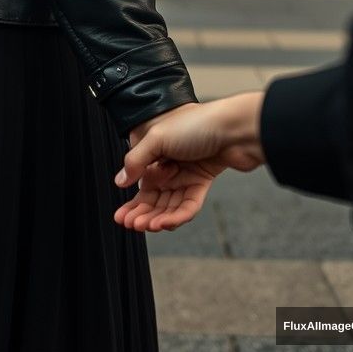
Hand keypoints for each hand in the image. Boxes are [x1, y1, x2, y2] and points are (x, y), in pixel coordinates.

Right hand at [112, 94, 265, 231]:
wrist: (233, 128)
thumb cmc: (195, 125)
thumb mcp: (157, 138)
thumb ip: (136, 160)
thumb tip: (119, 181)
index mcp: (157, 150)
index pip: (141, 182)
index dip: (132, 201)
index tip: (120, 216)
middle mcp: (171, 164)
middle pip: (155, 196)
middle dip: (142, 213)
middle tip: (132, 225)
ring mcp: (188, 175)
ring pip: (170, 204)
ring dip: (159, 217)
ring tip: (149, 226)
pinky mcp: (203, 183)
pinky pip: (189, 205)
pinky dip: (178, 215)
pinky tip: (167, 222)